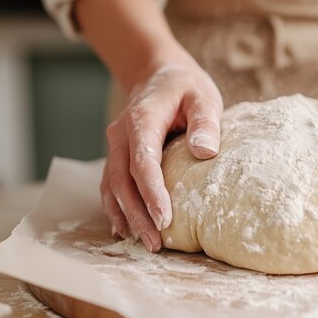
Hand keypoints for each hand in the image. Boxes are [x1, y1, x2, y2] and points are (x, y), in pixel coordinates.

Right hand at [100, 54, 223, 250]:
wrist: (157, 74)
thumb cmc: (185, 87)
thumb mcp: (203, 96)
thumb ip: (205, 122)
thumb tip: (205, 152)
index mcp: (142, 119)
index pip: (143, 161)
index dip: (152, 192)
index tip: (164, 218)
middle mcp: (121, 135)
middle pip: (123, 181)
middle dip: (138, 214)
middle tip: (156, 243)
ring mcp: (116, 147)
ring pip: (113, 187)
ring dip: (126, 216)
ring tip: (146, 244)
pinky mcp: (118, 156)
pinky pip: (111, 185)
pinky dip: (117, 208)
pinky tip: (126, 229)